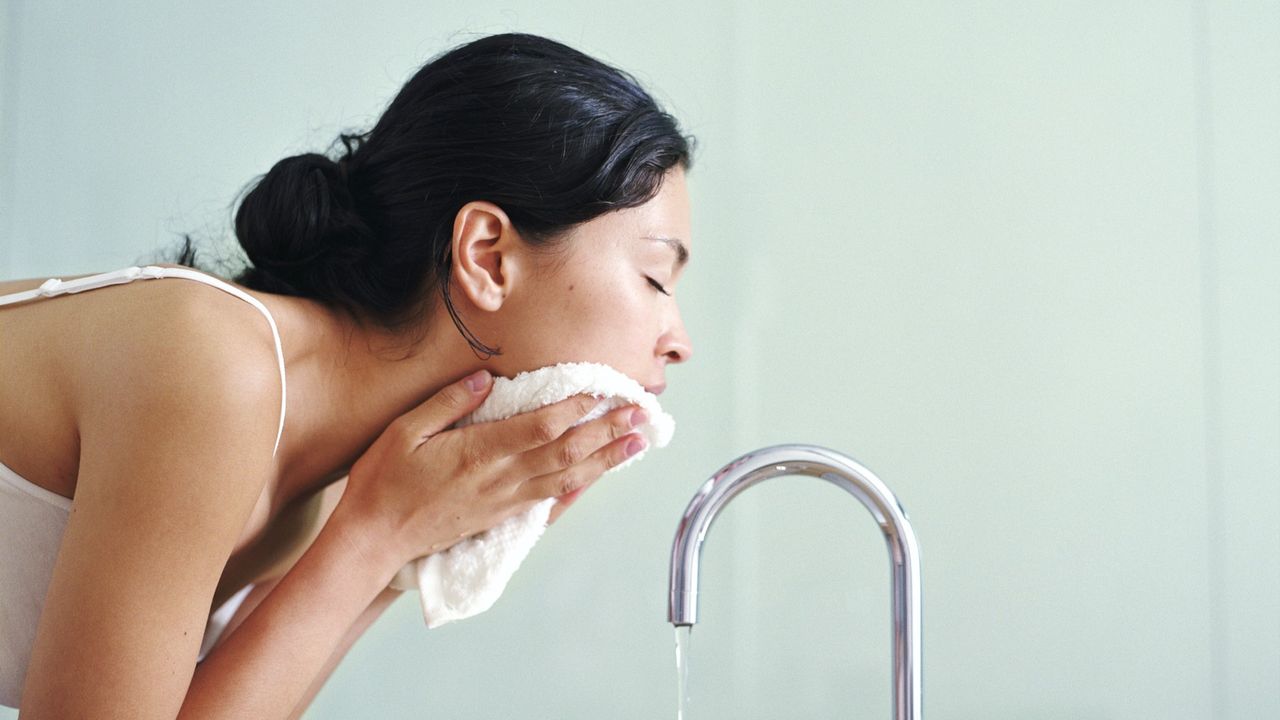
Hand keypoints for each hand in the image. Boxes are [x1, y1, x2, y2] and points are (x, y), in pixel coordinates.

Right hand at [337, 370, 647, 566]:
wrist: (374, 539)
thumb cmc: (384, 482)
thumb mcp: (405, 430)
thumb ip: (448, 402)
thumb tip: (485, 378)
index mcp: (480, 452)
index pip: (542, 425)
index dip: (578, 407)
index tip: (604, 390)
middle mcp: (501, 478)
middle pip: (567, 451)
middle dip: (608, 431)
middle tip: (642, 414)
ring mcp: (505, 501)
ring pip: (567, 477)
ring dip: (605, 459)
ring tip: (636, 443)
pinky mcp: (502, 516)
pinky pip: (549, 501)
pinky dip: (577, 489)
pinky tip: (595, 480)